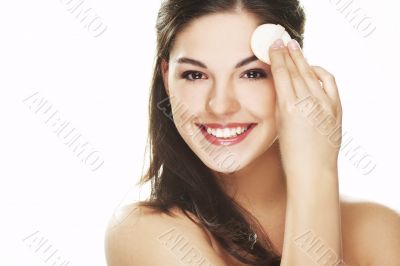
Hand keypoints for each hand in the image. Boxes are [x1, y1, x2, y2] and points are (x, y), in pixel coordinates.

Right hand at [269, 39, 342, 177]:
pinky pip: (328, 81)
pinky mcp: (336, 107)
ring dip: (302, 59)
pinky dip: (319, 72)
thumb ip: (281, 102)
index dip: (277, 57)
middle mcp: (308, 102)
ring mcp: (325, 104)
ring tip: (295, 48)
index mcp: (289, 107)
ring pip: (311, 73)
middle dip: (288, 53)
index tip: (273, 46)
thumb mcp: (279, 124)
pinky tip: (313, 67)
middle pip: (296, 69)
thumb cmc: (291, 154)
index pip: (282, 74)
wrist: (313, 170)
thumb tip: (282, 84)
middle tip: (282, 40)